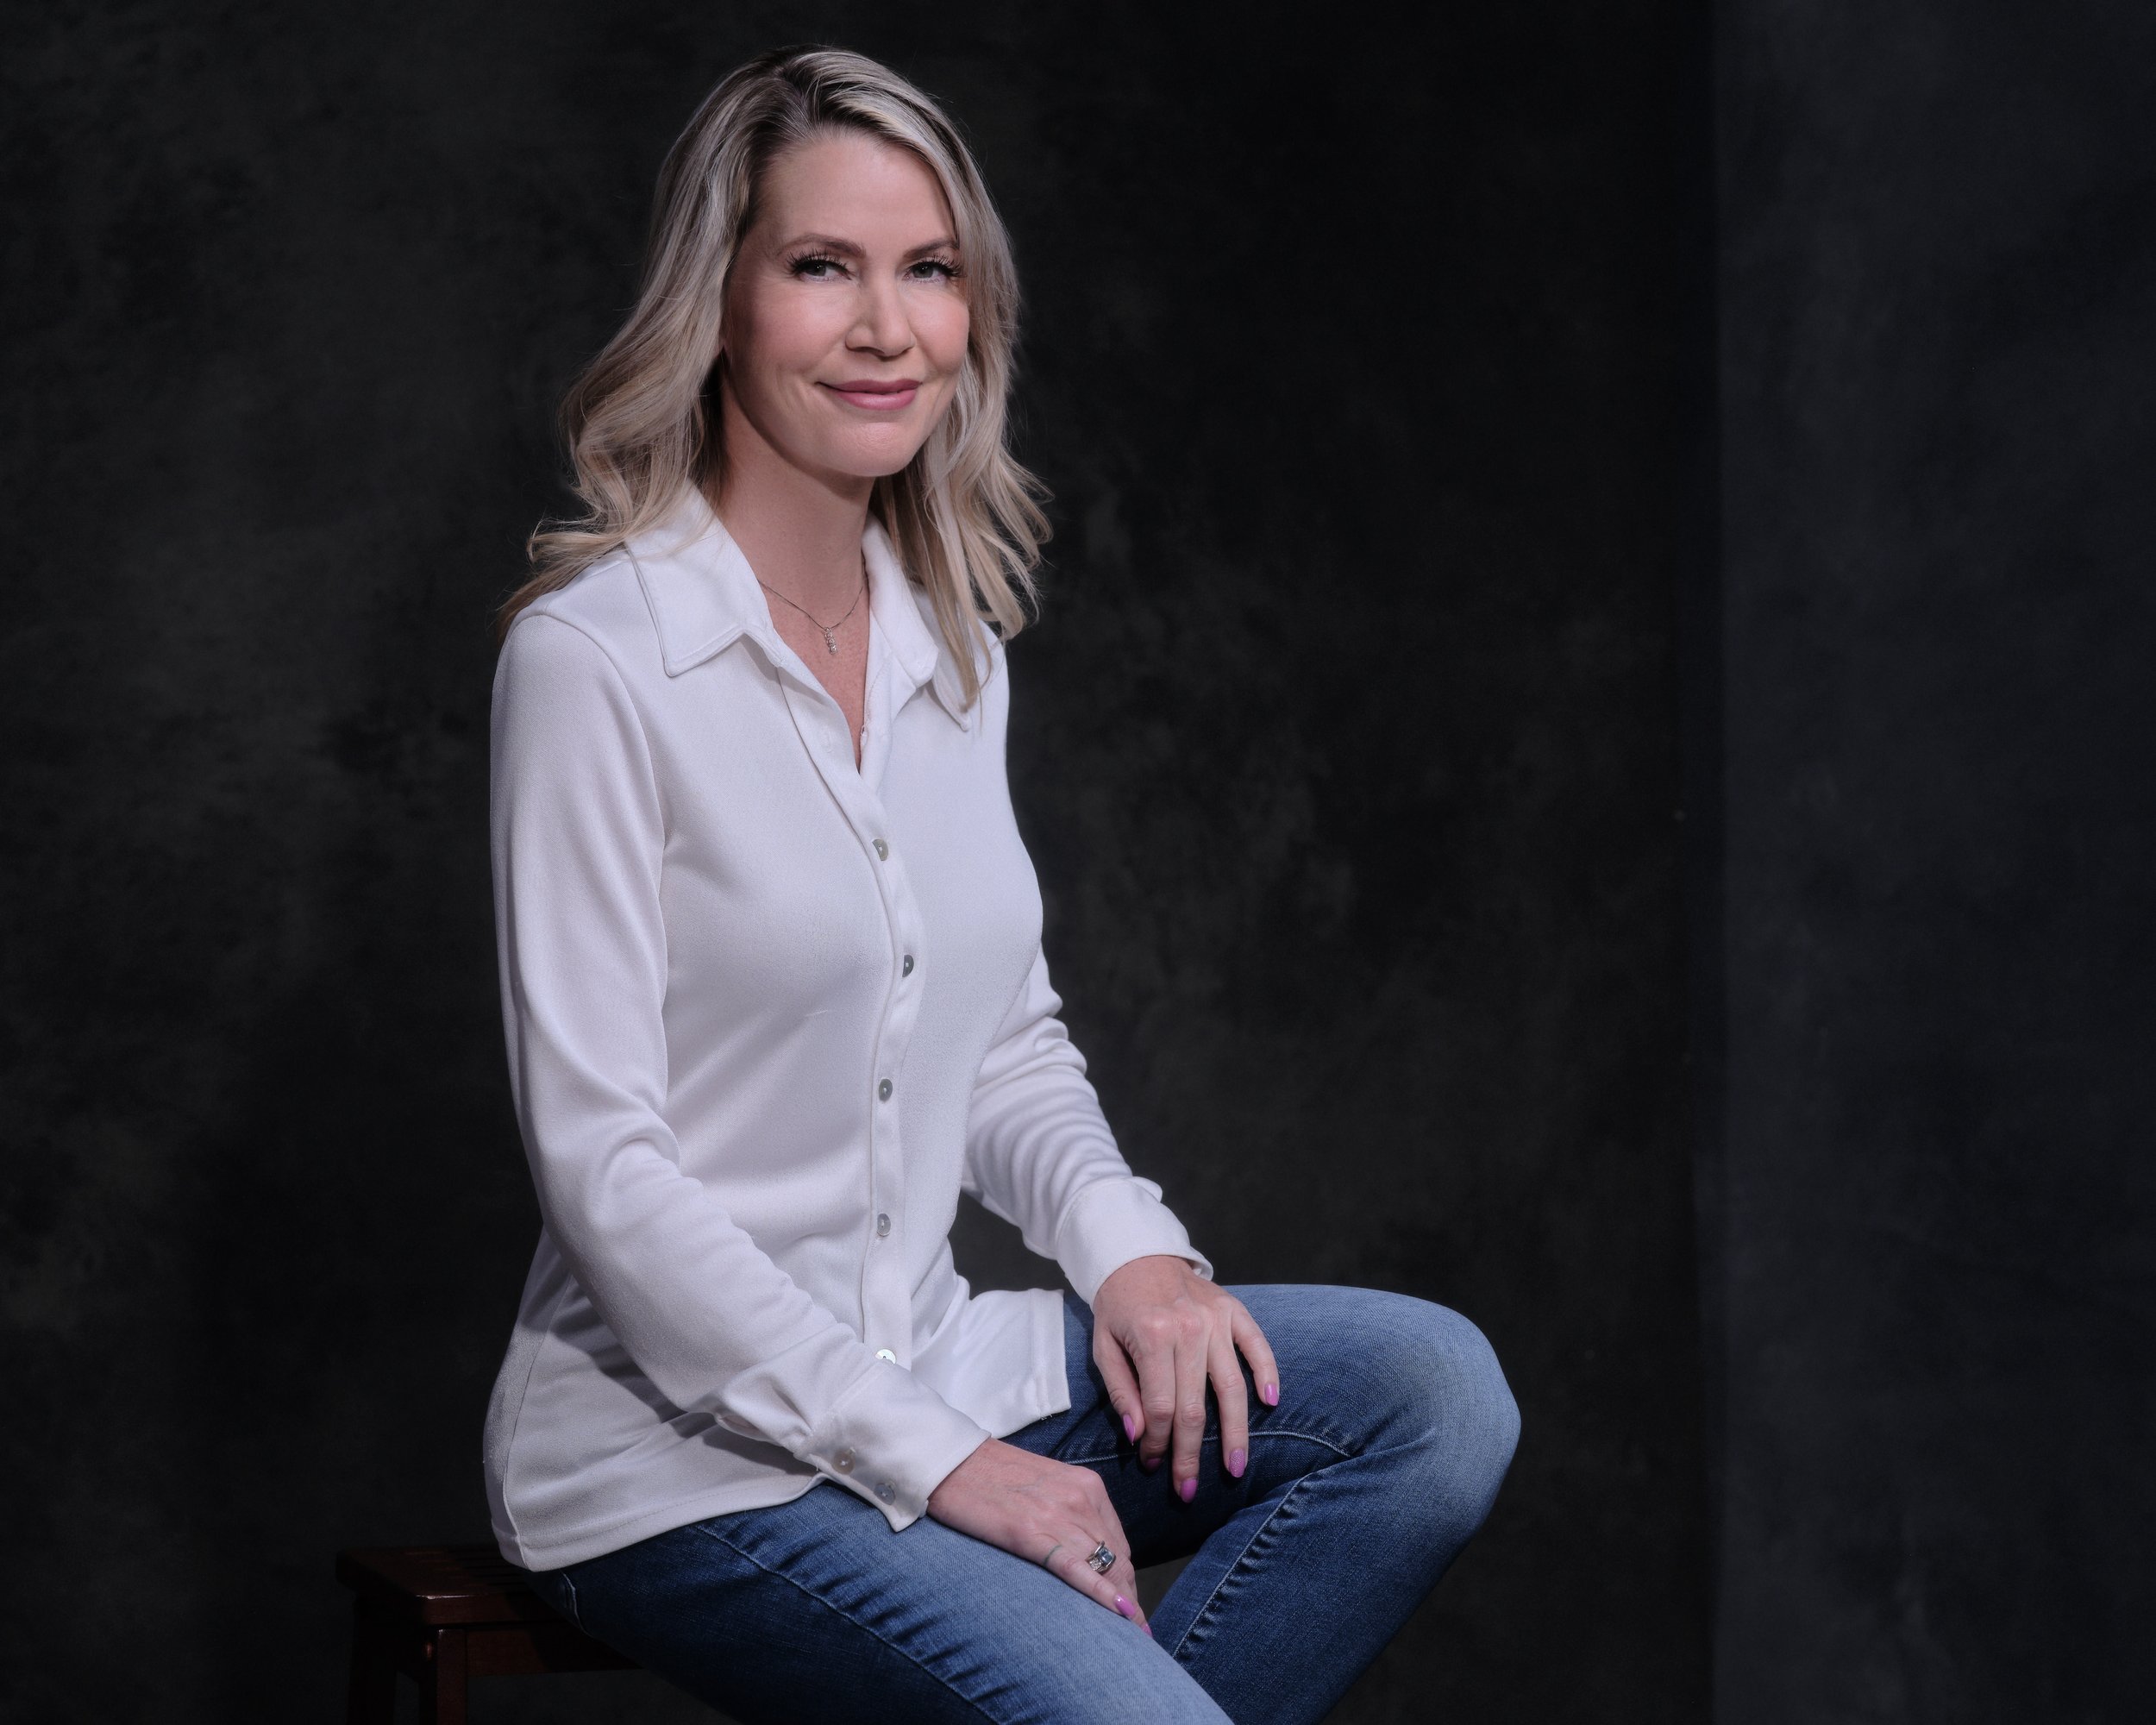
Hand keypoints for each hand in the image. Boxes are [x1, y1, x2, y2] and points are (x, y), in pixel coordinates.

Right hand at [926, 1438, 1151, 1632]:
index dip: (1126, 1578)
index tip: (1128, 1606)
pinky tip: (1122, 1616)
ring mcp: (1058, 1515)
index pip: (1118, 1542)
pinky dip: (1103, 1595)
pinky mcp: (1030, 1533)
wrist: (950, 1460)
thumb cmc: (991, 1473)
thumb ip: (1069, 1512)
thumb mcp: (1045, 1485)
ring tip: (1133, 1637)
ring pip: (1105, 1568)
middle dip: (1128, 1596)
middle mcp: (1080, 1498)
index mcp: (1086, 1485)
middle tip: (1135, 1631)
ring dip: (1122, 1605)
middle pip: (1118, 1559)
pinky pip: (1076, 1570)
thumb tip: (1083, 1550)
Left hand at [1091, 1256, 1279, 1502]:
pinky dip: (1267, 1373)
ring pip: (1232, 1387)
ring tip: (1236, 1467)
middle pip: (1195, 1407)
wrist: (1137, 1254)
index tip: (1153, 1466)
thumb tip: (1140, 1437)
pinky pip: (1257, 1346)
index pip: (1161, 1408)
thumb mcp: (1104, 1348)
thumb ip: (1122, 1392)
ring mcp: (1215, 1319)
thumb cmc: (1117, 1307)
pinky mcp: (1234, 1310)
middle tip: (1189, 1489)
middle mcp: (1188, 1329)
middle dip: (1191, 1455)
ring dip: (1235, 1433)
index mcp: (1152, 1337)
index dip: (1158, 1444)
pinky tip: (1270, 1403)